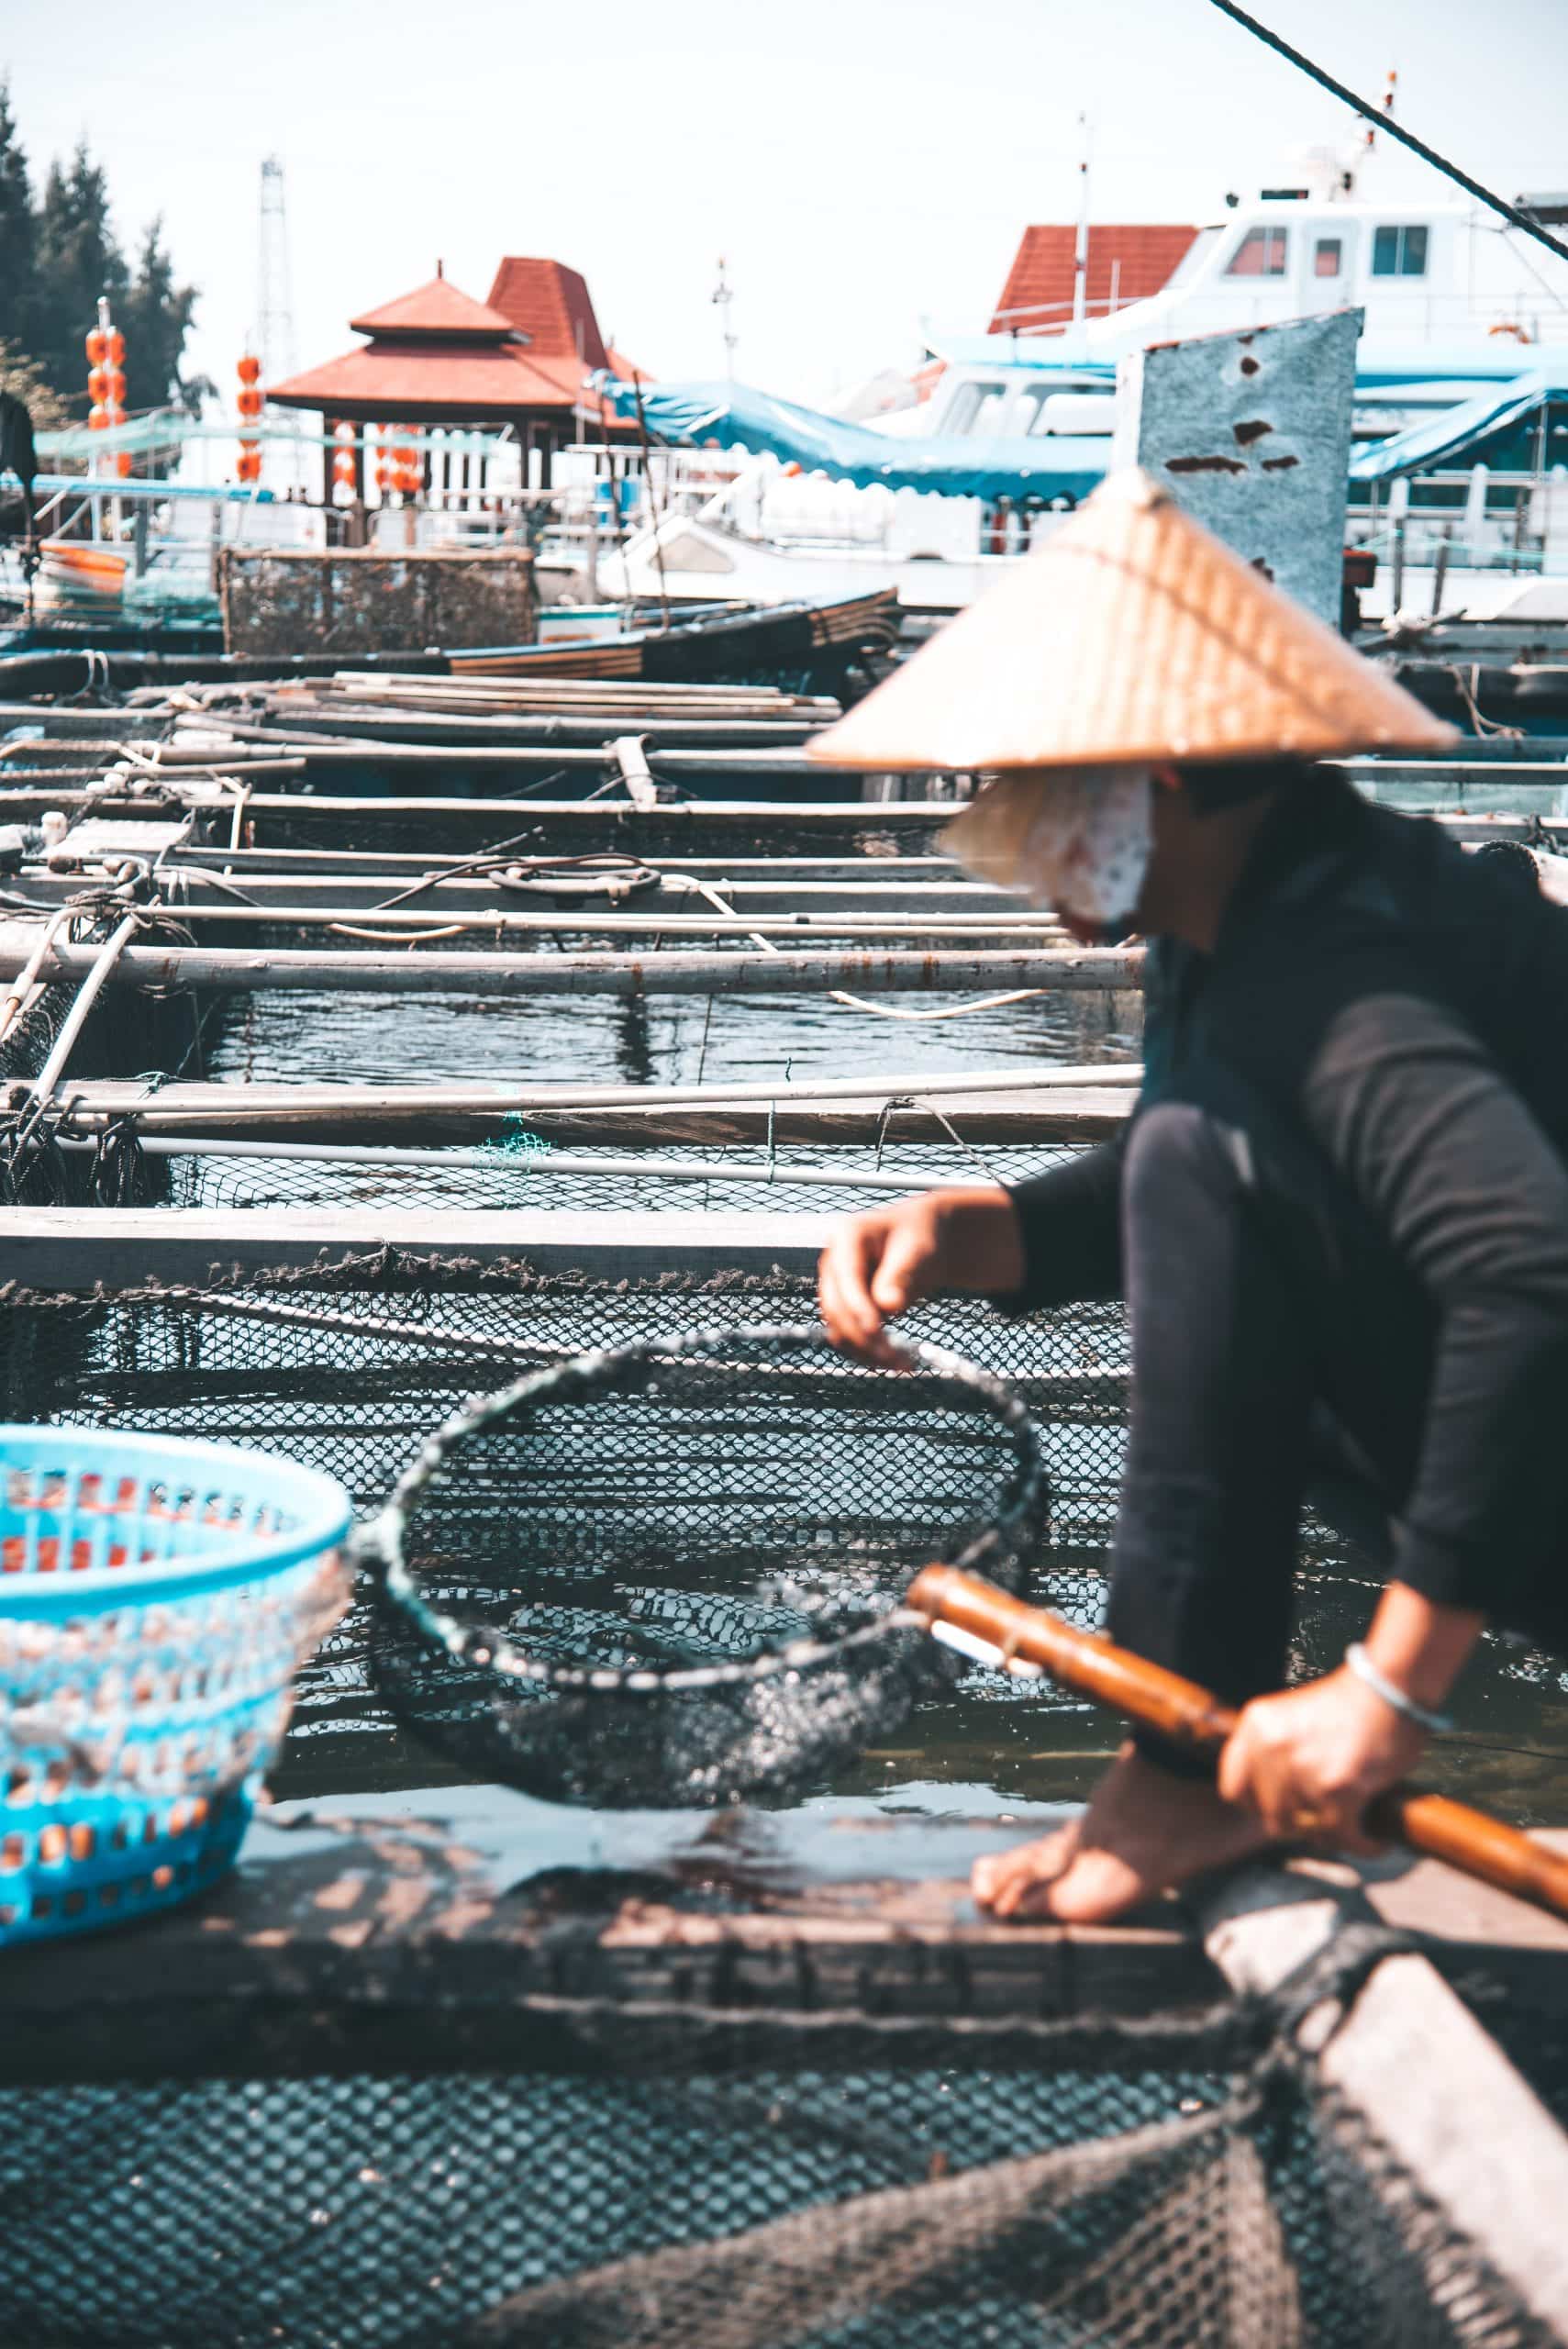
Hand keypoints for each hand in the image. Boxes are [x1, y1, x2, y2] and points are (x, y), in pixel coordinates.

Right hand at [817, 1194, 949, 1364]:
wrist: (919, 1238)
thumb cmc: (920, 1237)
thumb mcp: (918, 1250)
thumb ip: (901, 1275)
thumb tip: (888, 1306)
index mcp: (846, 1236)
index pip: (846, 1279)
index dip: (859, 1309)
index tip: (878, 1333)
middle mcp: (832, 1262)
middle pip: (836, 1308)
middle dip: (863, 1338)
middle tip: (897, 1359)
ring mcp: (833, 1285)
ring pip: (839, 1328)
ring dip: (866, 1351)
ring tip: (903, 1364)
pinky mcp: (843, 1306)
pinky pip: (848, 1335)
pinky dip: (868, 1351)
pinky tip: (894, 1360)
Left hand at [1216, 1667, 1426, 1854]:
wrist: (1391, 1687)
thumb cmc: (1352, 1704)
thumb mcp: (1294, 1718)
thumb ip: (1277, 1752)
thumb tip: (1279, 1802)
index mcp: (1255, 1726)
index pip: (1233, 1787)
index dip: (1256, 1806)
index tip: (1278, 1810)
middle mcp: (1269, 1747)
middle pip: (1270, 1816)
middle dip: (1297, 1824)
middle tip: (1321, 1821)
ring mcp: (1300, 1769)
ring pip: (1307, 1830)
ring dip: (1331, 1834)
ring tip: (1351, 1828)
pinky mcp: (1334, 1789)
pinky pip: (1343, 1836)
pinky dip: (1362, 1844)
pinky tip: (1375, 1841)